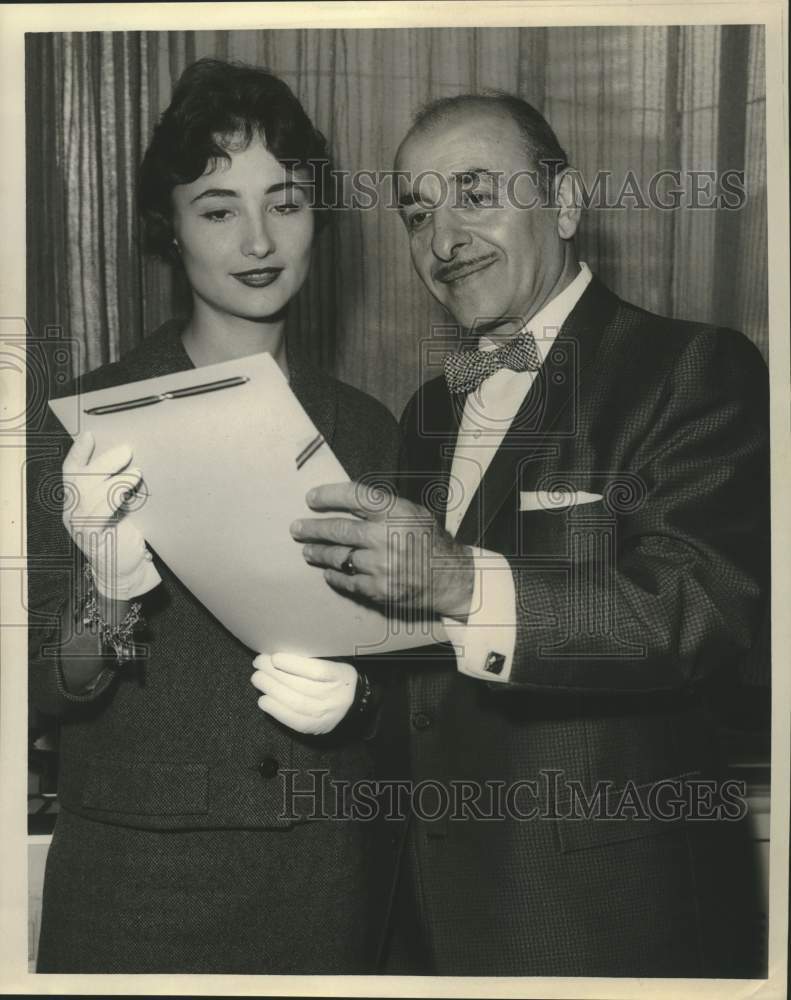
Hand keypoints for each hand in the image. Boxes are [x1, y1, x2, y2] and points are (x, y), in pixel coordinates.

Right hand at [62, 431, 160, 599]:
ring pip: (91, 493)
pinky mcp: (93, 537)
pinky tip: (130, 489)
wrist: (127, 569)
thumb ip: (115, 487)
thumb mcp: (117, 506)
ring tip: (137, 472)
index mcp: (75, 500)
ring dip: (115, 479)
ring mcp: (79, 525)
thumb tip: (131, 459)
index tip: (90, 435)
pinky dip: (115, 496)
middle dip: (104, 461)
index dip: (78, 452)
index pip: (70, 472)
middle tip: (127, 449)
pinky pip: (99, 512)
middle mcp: (72, 511)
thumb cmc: (125, 533)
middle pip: (81, 478)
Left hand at [251, 653, 357, 734]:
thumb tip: (279, 653)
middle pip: (301, 686)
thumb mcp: (334, 662)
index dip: (294, 665)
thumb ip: (313, 658)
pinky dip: (276, 710)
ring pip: (295, 702)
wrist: (354, 703)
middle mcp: (335, 696)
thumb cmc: (335, 677)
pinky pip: (294, 720)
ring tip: (258, 678)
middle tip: (259, 663)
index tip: (274, 657)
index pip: (318, 671)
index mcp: (341, 676)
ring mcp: (326, 714)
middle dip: (275, 674)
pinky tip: (264, 700)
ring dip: (272, 690)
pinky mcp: (316, 727)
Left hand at [290, 482, 473, 618]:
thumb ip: (384, 508)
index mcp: (395, 512)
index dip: (328, 495)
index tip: (311, 498)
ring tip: (308, 551)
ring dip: (319, 553)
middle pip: (338, 529)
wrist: (450, 579)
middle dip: (312, 528)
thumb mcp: (414, 513)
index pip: (353, 496)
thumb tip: (348, 501)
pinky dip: (335, 576)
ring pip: (338, 556)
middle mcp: (385, 537)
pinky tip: (328, 572)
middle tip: (297, 528)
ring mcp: (380, 564)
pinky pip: (347, 580)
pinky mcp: (378, 588)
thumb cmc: (431, 542)